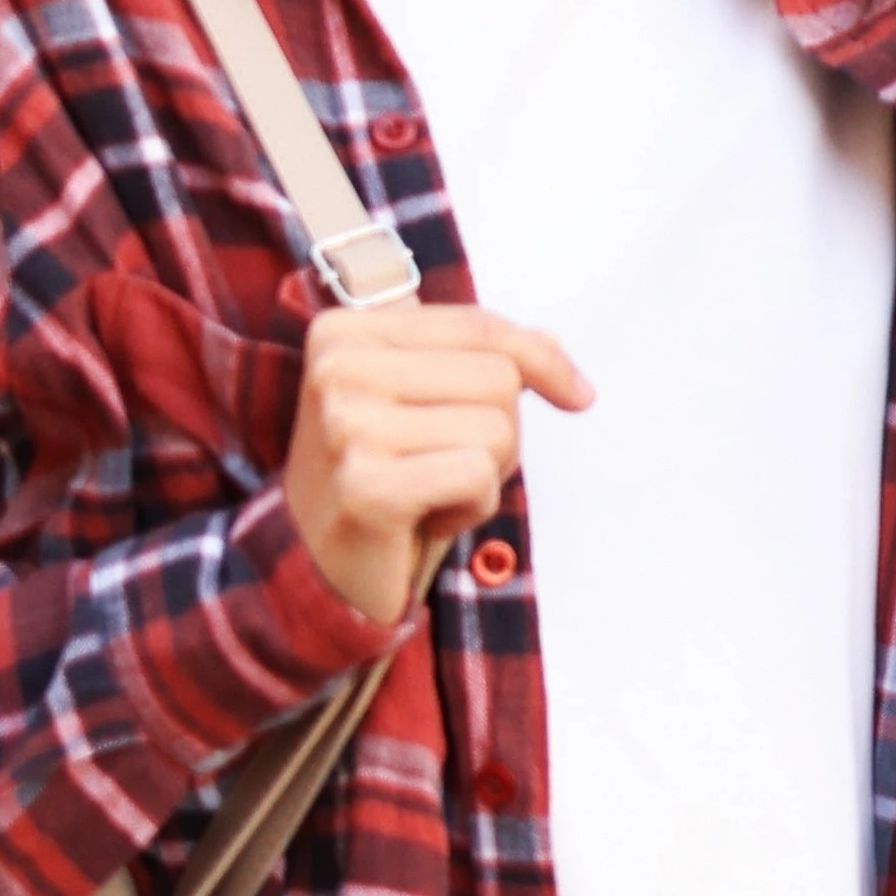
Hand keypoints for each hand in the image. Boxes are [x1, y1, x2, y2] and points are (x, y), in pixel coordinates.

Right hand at [287, 300, 584, 640]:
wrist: (317, 568)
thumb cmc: (378, 477)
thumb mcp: (424, 403)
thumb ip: (480, 362)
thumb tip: (551, 344)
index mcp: (344, 332)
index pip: (478, 326)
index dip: (541, 360)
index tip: (578, 394)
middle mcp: (337, 368)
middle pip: (498, 376)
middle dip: (500, 432)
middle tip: (443, 465)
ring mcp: (345, 426)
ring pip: (497, 427)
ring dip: (486, 475)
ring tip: (430, 492)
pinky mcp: (365, 485)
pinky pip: (478, 475)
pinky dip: (473, 507)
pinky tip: (427, 521)